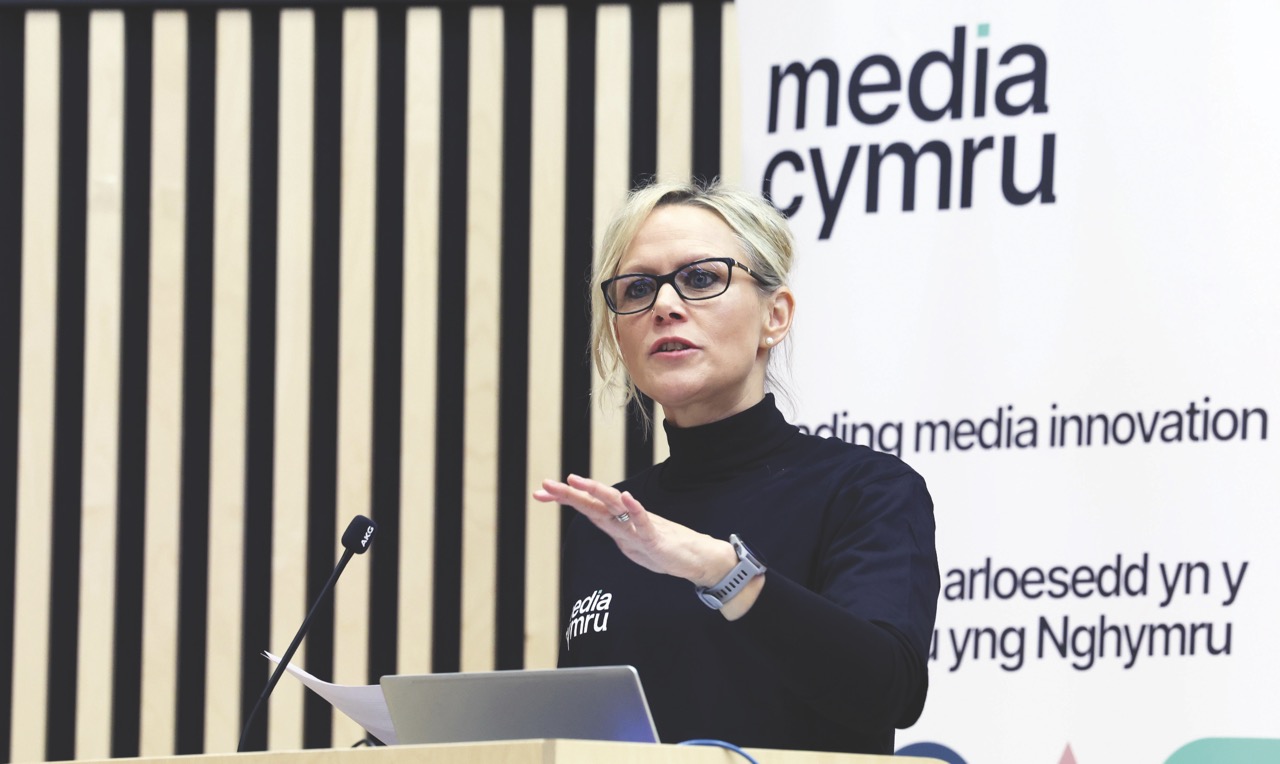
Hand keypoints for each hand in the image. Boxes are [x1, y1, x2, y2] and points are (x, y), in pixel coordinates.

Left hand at [533, 474, 735, 586]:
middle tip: (545, 484)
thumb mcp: (631, 544)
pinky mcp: (655, 536)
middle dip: (568, 494)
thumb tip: (597, 522)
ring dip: (595, 491)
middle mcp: (624, 520)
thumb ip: (614, 531)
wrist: (695, 558)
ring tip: (576, 480)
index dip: (564, 498)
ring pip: (615, 505)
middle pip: (593, 503)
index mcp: (617, 523)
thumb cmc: (663, 550)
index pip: (586, 507)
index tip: (539, 492)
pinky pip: (643, 520)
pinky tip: (625, 496)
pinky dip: (634, 508)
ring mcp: (639, 526)